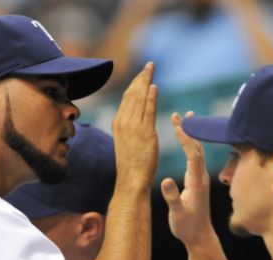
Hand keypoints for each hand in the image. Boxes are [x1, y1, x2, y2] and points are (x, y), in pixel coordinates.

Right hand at [112, 62, 158, 188]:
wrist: (131, 180)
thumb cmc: (132, 164)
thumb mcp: (127, 141)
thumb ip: (130, 127)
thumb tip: (135, 118)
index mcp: (118, 123)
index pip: (127, 97)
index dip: (135, 83)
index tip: (143, 74)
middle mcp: (124, 122)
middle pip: (132, 94)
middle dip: (141, 78)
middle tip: (149, 65)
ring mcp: (133, 127)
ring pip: (139, 99)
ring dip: (146, 82)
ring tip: (151, 69)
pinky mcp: (145, 133)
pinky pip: (148, 111)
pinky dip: (150, 97)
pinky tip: (154, 86)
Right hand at [161, 112, 215, 246]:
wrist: (200, 237)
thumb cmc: (187, 227)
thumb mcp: (177, 213)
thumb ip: (172, 197)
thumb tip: (165, 180)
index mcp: (196, 182)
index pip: (193, 154)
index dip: (185, 138)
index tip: (177, 124)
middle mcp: (201, 177)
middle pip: (197, 148)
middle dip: (188, 130)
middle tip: (179, 115)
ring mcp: (201, 179)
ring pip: (198, 152)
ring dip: (191, 135)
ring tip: (185, 119)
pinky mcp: (198, 182)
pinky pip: (196, 158)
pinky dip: (191, 145)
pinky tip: (187, 140)